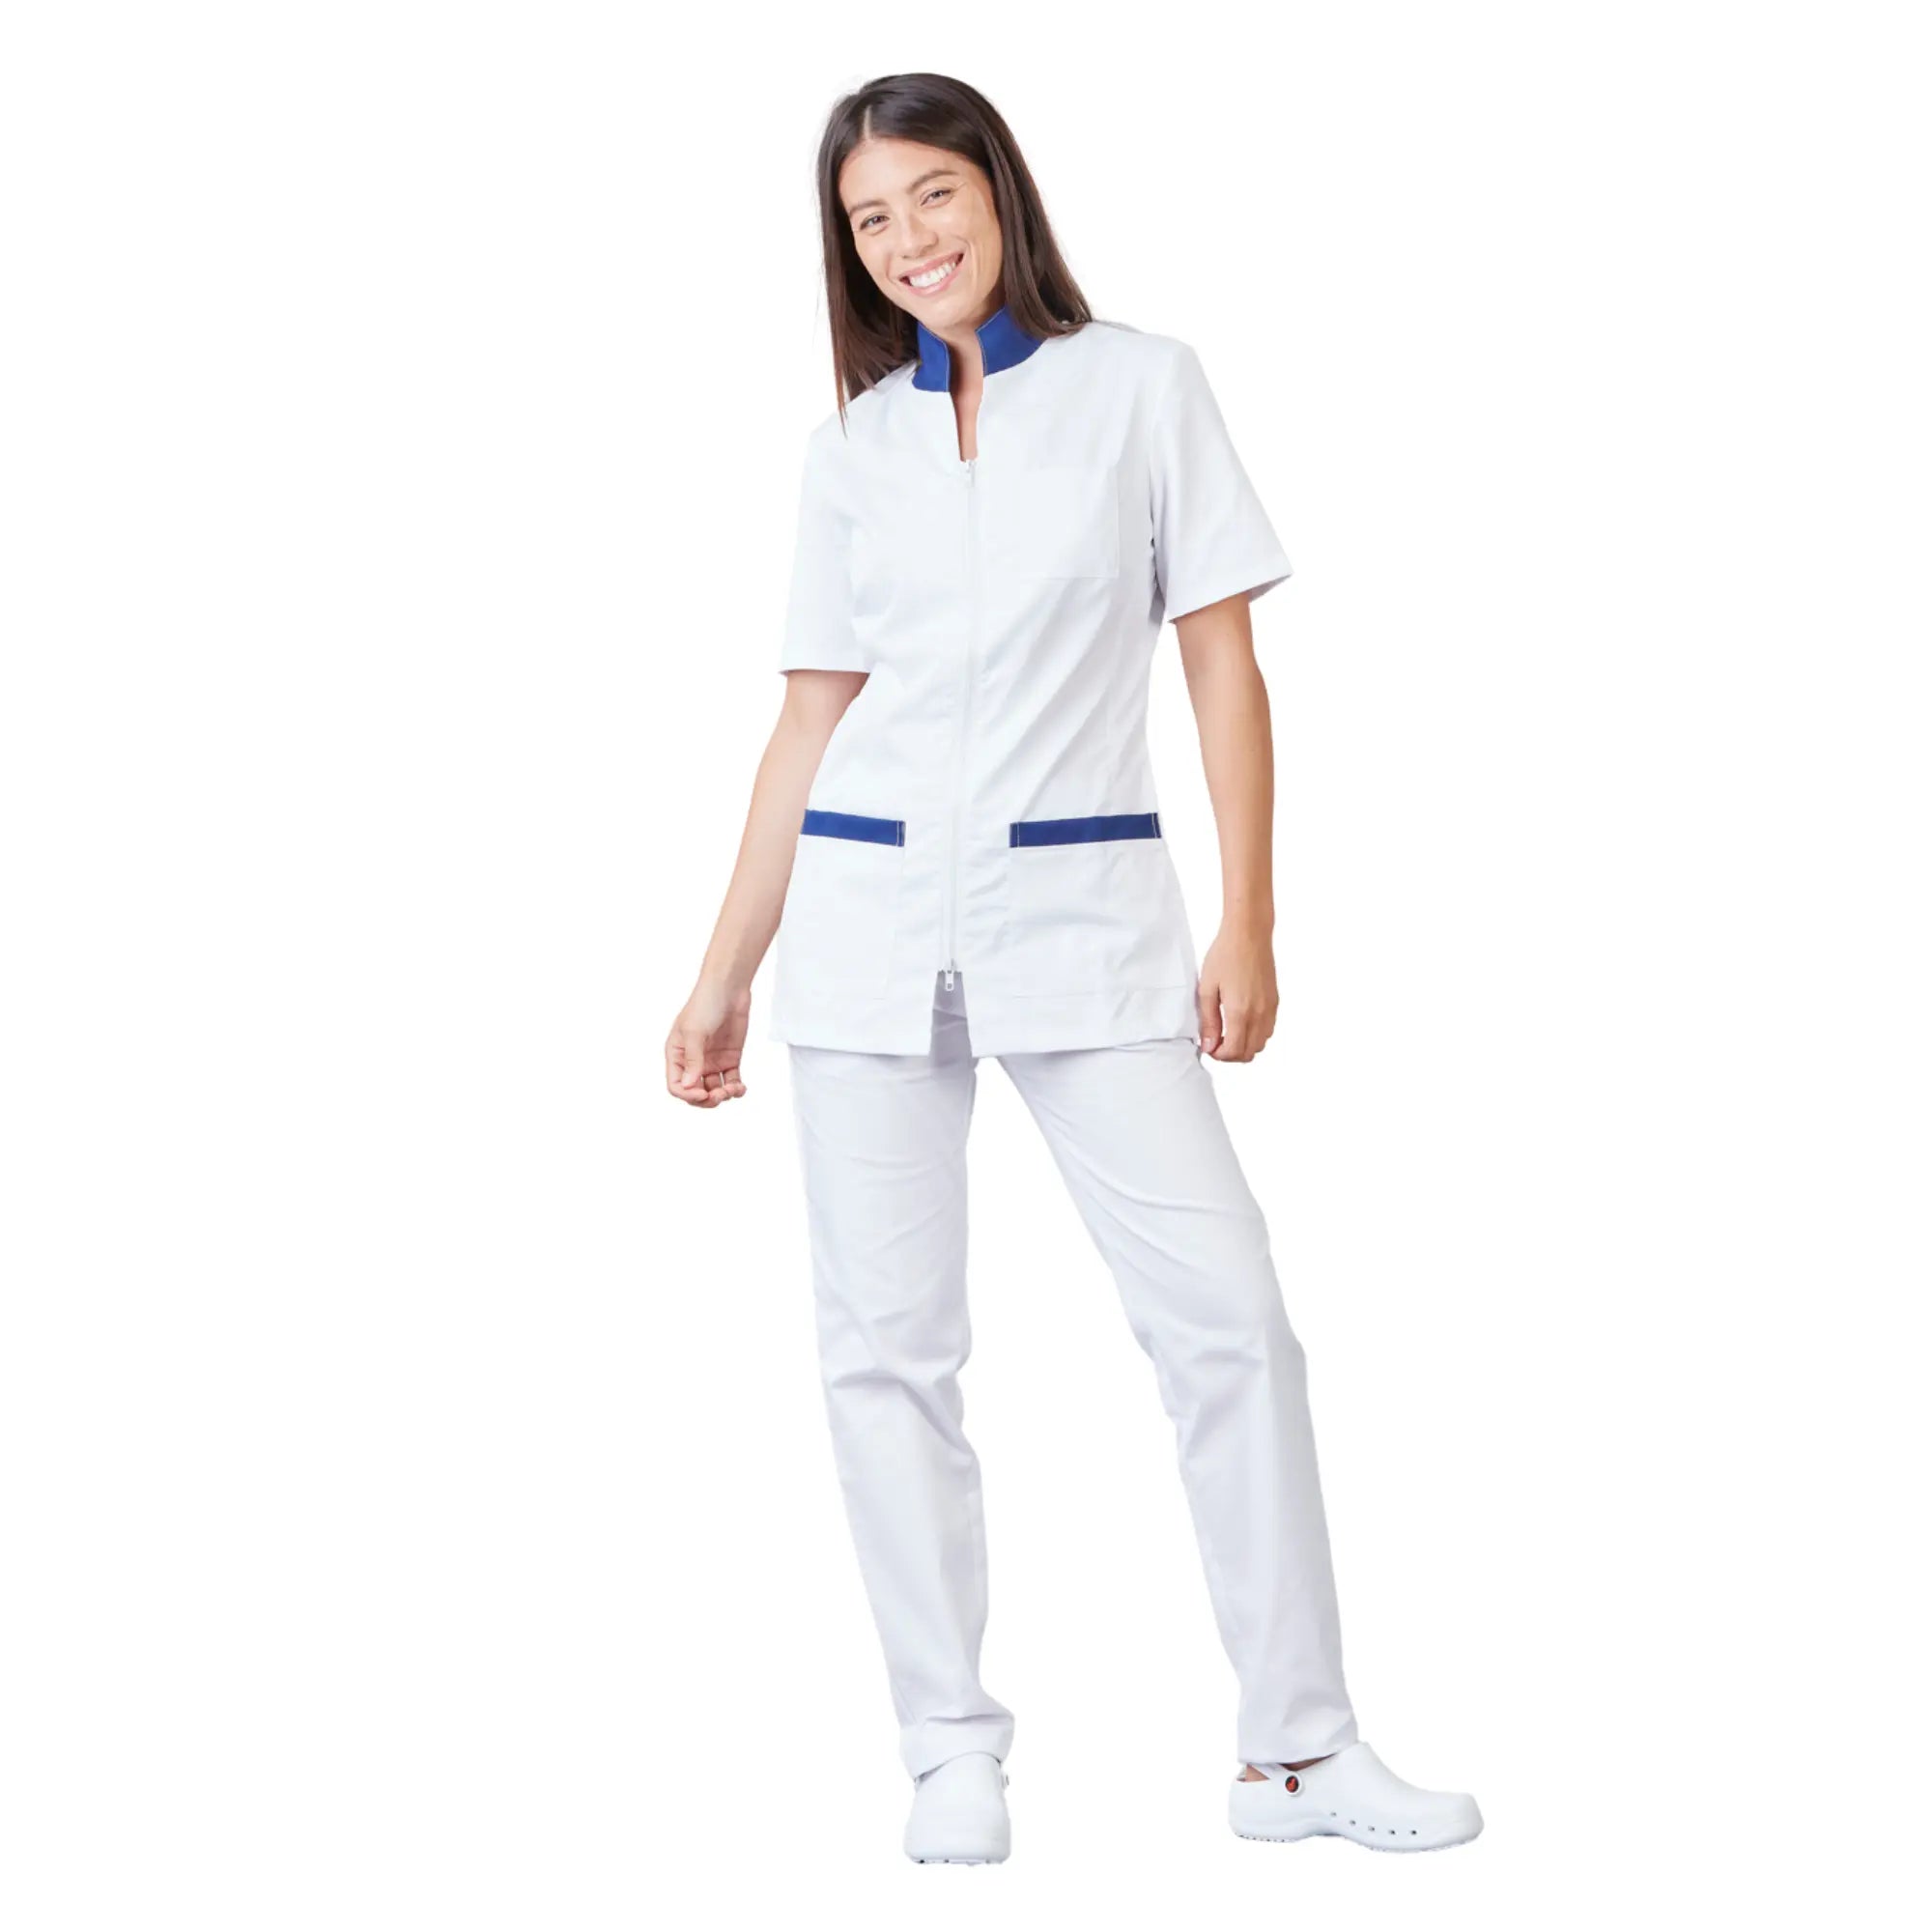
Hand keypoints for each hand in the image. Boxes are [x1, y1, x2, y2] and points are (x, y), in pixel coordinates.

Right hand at [666, 978, 751, 1106]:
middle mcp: (692, 1061)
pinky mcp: (730, 1059)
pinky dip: (736, 1089)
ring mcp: (712, 1061)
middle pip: (695, 1092)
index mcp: (677, 1055)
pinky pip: (731, 1081)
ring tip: (734, 1090)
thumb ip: (693, 1059)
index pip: (676, 1085)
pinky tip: (741, 1088)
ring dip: (723, 1096)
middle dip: (707, 1099)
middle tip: (720, 1095)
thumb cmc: (705, 1004)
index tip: (704, 1093)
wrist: (728, 988)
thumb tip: (689, 1086)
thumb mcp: (695, 1031)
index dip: (688, 1095)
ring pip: (714, 1090)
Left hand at [1196, 923, 1278, 1061]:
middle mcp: (1259, 1014)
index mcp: (1240, 1012)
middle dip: (1231, 1054)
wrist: (1249, 934)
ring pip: (1261, 1044)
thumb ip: (1209, 1021)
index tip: (1209, 1046)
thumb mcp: (1207, 988)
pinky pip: (1268, 1030)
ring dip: (1244, 1045)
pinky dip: (1255, 1035)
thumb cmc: (1225, 955)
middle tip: (1216, 1041)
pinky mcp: (1275, 1002)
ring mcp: (1270, 1009)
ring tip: (1227, 1032)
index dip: (1219, 1055)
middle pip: (1249, 1053)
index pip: (1233, 1051)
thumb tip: (1208, 1045)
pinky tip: (1241, 1022)